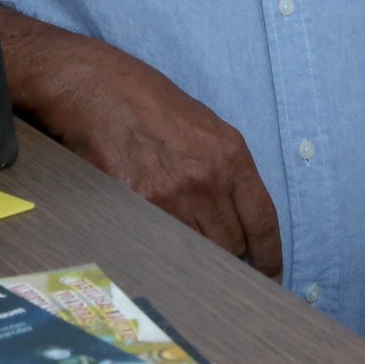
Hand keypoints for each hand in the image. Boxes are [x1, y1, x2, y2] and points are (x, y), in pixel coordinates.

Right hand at [0, 5, 283, 277]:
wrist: (95, 88)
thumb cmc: (148, 100)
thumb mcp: (205, 126)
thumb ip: (225, 169)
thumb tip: (235, 215)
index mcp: (230, 155)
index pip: (263, 222)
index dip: (269, 257)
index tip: (269, 275)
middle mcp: (205, 180)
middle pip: (230, 246)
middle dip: (230, 262)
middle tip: (225, 271)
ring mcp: (168, 197)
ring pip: (195, 253)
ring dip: (195, 261)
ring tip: (190, 264)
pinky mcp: (133, 207)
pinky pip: (156, 244)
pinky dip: (159, 251)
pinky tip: (155, 247)